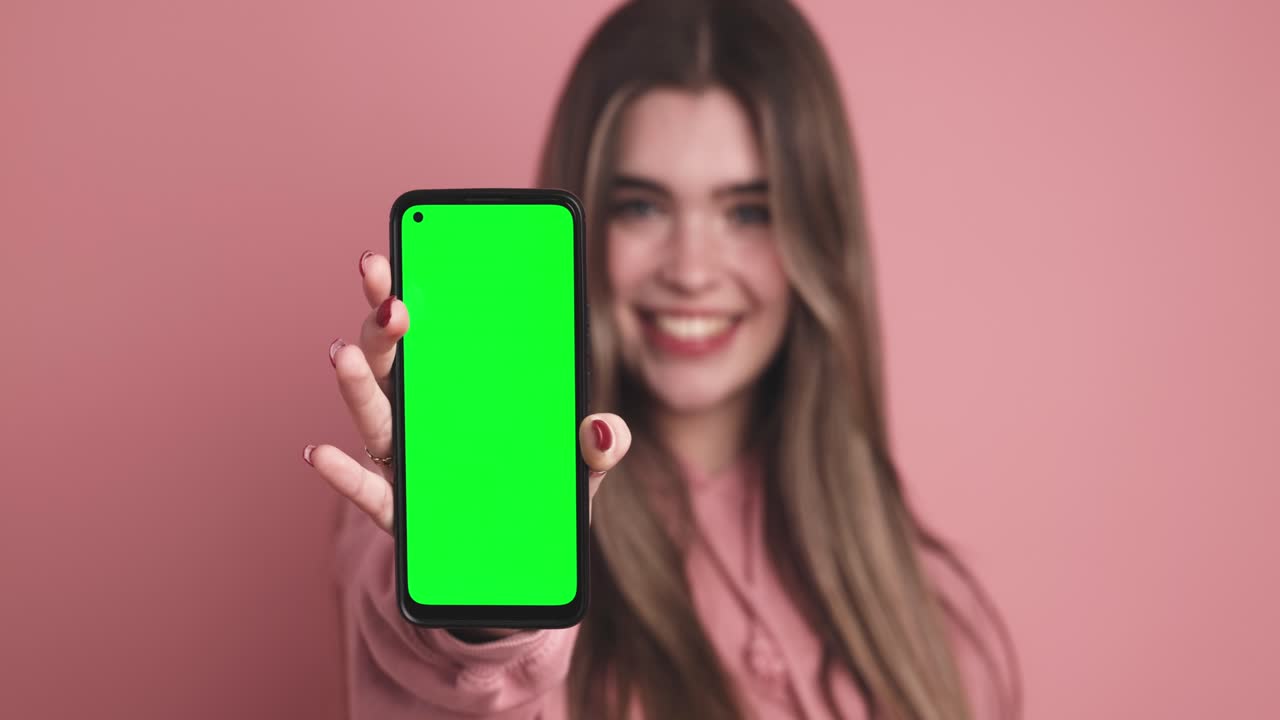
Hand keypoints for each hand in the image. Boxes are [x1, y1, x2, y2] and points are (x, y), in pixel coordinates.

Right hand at [303, 251, 629, 638]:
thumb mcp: (579, 469)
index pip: (428, 332)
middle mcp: (420, 418)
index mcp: (457, 392)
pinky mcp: (400, 512)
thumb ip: (599, 446)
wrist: (516, 568)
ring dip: (356, 385)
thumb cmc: (538, 498)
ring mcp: (405, 463)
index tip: (390, 255)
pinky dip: (342, 474)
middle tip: (391, 301)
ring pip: (374, 417)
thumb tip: (602, 427)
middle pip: (391, 362)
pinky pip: (367, 491)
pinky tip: (318, 452)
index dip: (403, 292)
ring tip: (342, 354)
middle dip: (382, 326)